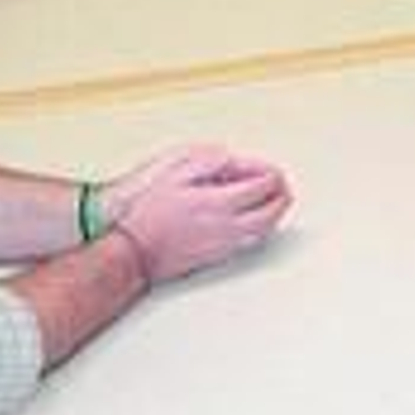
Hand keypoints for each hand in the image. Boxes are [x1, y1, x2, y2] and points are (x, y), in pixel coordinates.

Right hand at [113, 149, 291, 284]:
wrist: (133, 251)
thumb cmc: (147, 215)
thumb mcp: (173, 175)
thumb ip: (207, 163)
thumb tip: (230, 158)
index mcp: (218, 203)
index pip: (262, 186)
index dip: (269, 172)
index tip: (266, 167)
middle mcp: (227, 226)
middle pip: (273, 211)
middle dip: (282, 193)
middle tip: (281, 182)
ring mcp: (224, 244)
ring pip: (266, 230)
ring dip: (276, 212)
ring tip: (274, 199)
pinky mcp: (218, 256)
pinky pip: (251, 241)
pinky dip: (262, 227)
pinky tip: (255, 219)